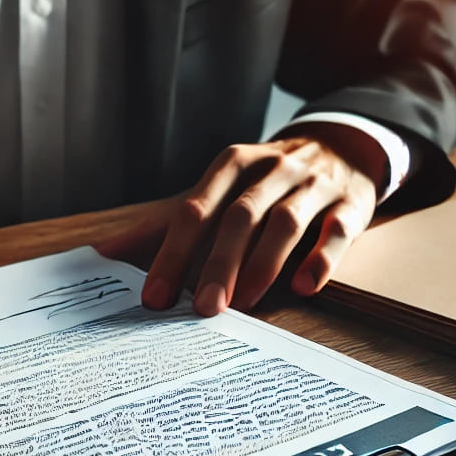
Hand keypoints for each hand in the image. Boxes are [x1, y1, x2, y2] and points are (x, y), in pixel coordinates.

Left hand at [139, 124, 386, 314]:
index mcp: (233, 164)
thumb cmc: (267, 180)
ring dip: (263, 265)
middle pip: (241, 216)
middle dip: (219, 263)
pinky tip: (304, 286)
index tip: (156, 296)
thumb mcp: (218, 189)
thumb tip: (103, 253)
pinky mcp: (351, 204)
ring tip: (244, 304)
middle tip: (202, 309)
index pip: (196, 209)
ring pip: (287, 222)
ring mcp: (314, 185)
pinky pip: (338, 230)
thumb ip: (166, 222)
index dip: (174, 253)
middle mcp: (274, 169)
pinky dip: (321, 258)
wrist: (343, 146)